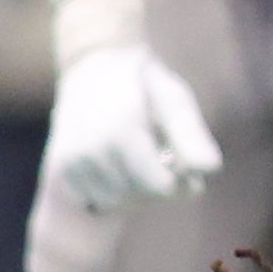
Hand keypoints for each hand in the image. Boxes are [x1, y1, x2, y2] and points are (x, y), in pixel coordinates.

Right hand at [45, 42, 223, 212]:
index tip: (183, 167)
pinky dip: (110, 191)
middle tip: (162, 158)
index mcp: (122, 133)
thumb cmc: (146, 87)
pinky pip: (94, 199)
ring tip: (138, 158)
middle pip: (138, 198)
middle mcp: (91, 149)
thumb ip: (192, 136)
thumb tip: (210, 169)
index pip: (159, 187)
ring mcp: (72, 160)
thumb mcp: (175, 101)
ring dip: (133, 191)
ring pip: (115, 203)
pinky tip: (117, 165)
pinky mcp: (62, 168)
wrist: (95, 68)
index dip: (179, 184)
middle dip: (157, 187)